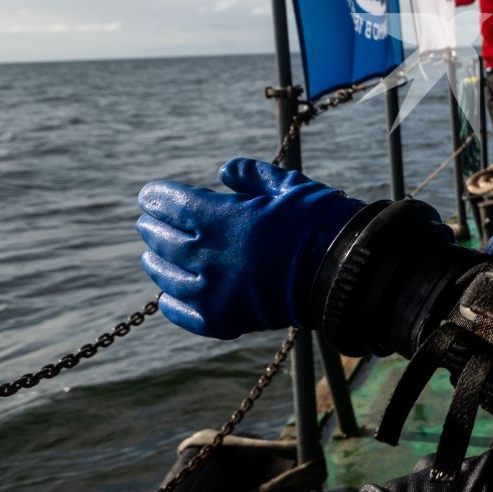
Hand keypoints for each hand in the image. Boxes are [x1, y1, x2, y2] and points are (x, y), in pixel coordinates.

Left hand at [137, 158, 364, 338]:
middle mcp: (210, 256)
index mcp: (222, 219)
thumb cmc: (320, 223)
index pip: (173, 204)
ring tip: (150, 256)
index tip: (149, 195)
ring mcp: (214, 292)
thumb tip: (224, 171)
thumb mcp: (288, 186)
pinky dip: (172, 303)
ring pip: (168, 277)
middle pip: (164, 240)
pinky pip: (185, 313)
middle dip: (152, 228)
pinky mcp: (225, 320)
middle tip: (146, 222)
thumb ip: (252, 175)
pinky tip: (167, 296)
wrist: (345, 272)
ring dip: (155, 263)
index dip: (156, 197)